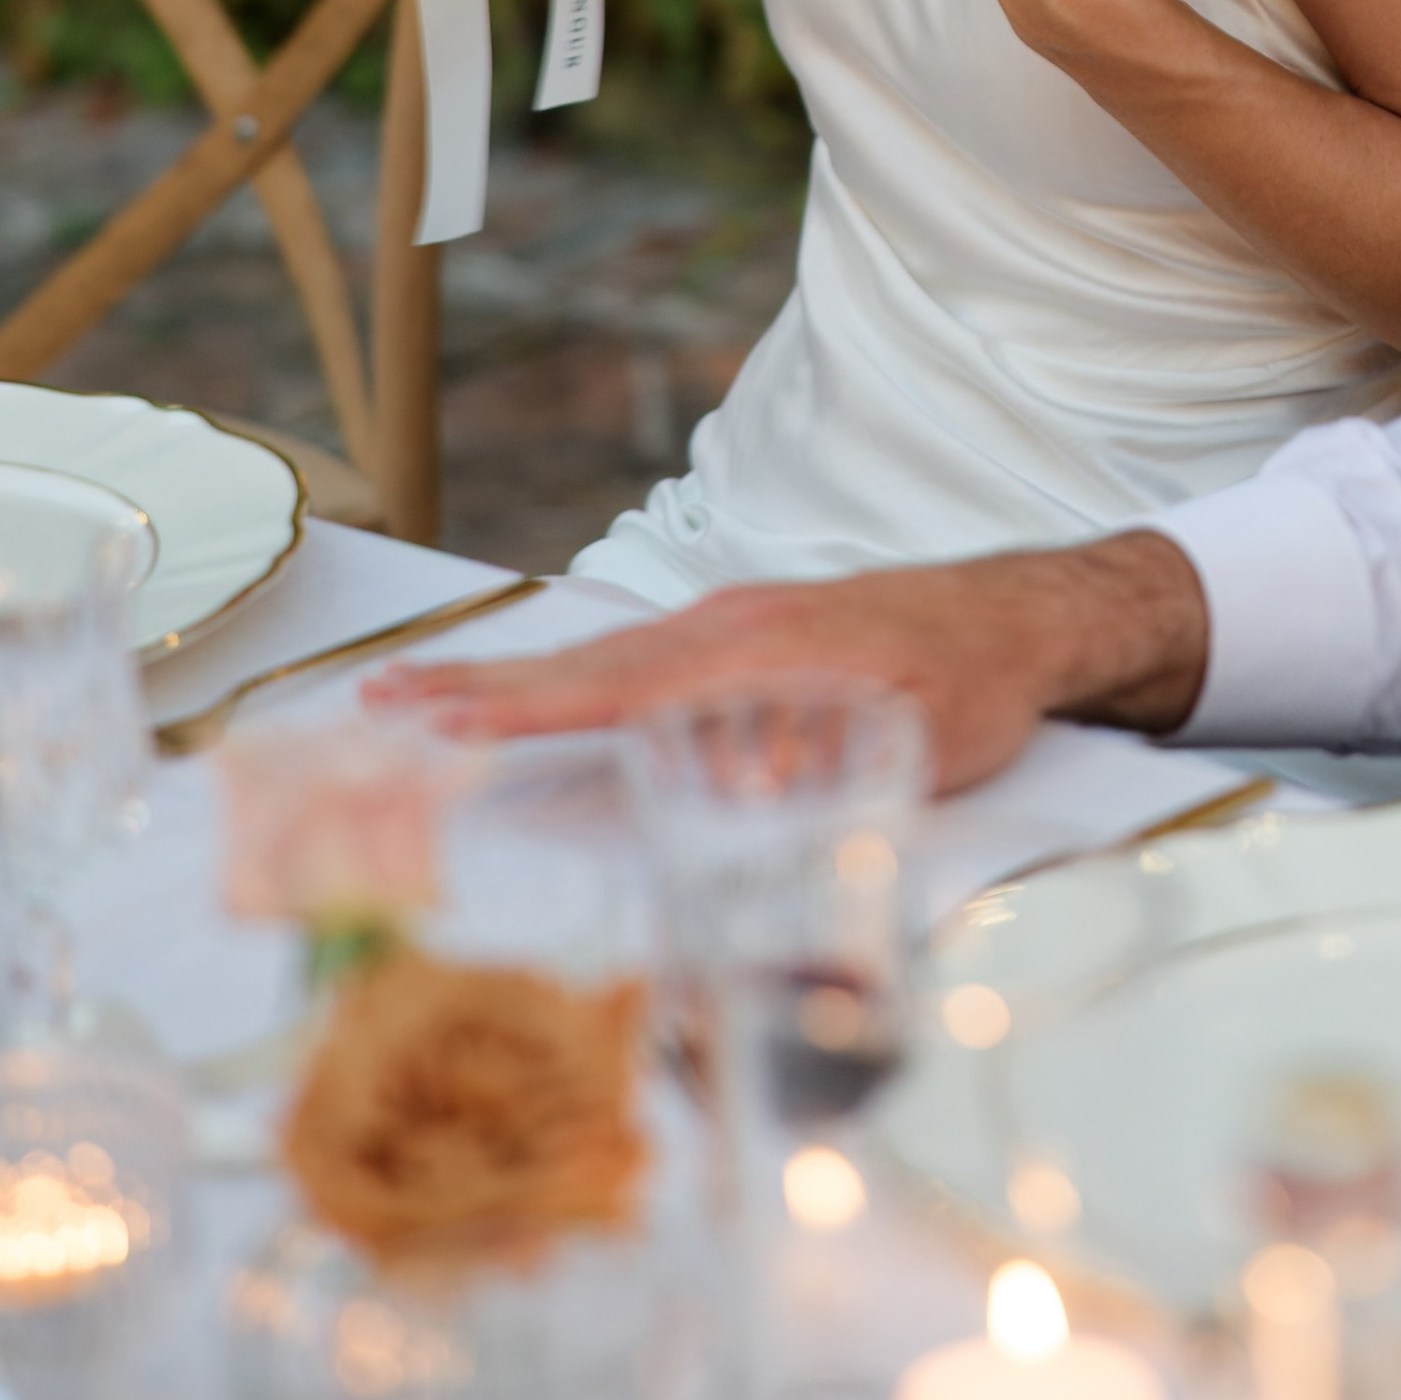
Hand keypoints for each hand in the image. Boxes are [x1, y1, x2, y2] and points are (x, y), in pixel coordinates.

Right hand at [365, 536, 1213, 790]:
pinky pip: (640, 656)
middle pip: (583, 662)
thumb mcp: (915, 732)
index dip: (520, 707)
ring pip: (605, 658)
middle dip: (476, 683)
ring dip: (515, 680)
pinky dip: (573, 674)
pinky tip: (543, 695)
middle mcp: (727, 625)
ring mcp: (734, 623)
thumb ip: (831, 757)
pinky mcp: (750, 632)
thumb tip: (739, 783)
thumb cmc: (974, 681)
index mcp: (753, 648)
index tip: (434, 716)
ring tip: (427, 697)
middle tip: (376, 695)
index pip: (612, 686)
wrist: (1024, 617)